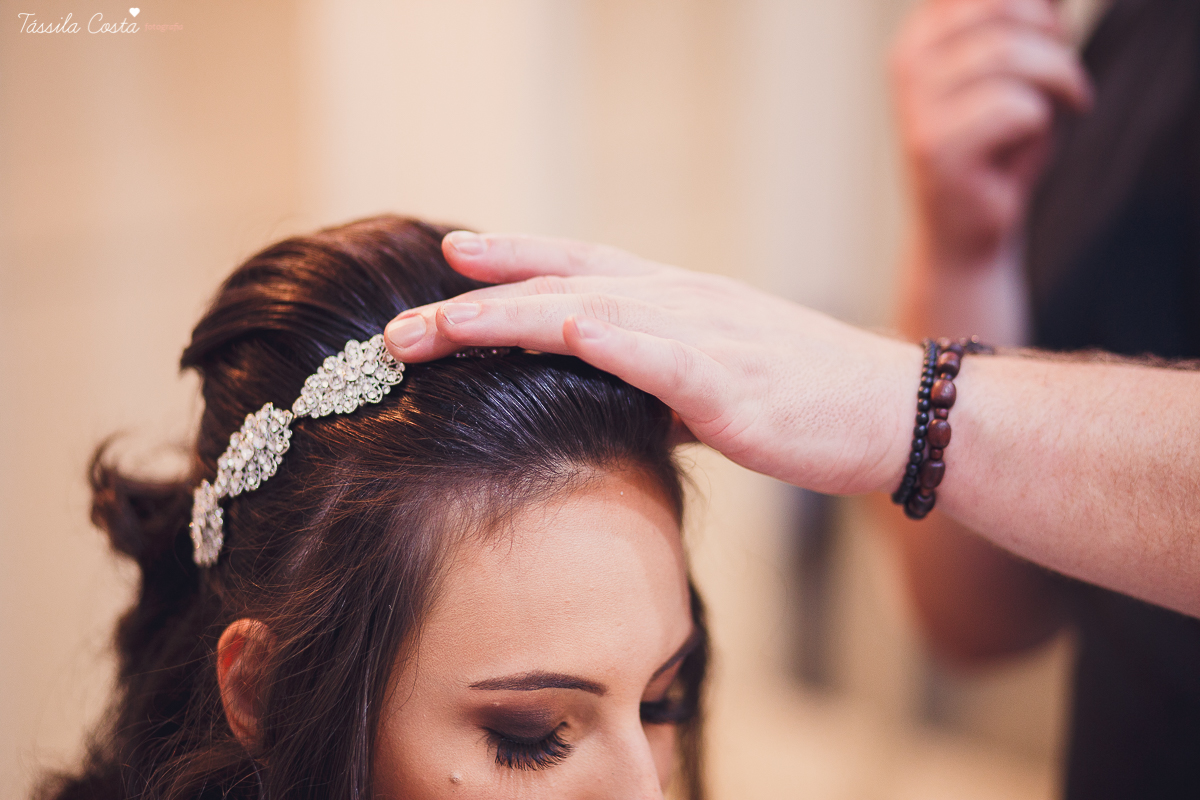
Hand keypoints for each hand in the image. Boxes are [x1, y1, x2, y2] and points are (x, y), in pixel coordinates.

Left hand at [385, 232, 921, 495]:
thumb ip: (650, 383)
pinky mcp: (731, 384)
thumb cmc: (802, 401)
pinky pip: (665, 356)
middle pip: (560, 289)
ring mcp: (706, 337)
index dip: (511, 259)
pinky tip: (566, 330)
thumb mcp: (711, 383)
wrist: (892, 411)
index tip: (451, 258)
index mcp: (675, 301)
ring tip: (443, 326)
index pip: (577, 267)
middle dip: (475, 303)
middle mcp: (681, 303)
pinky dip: (615, 340)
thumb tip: (598, 400)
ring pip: (592, 313)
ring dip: (511, 316)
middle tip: (401, 327)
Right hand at [891, 0, 1091, 266]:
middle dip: (1051, 35)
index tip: (1053, 32)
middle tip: (1066, 71)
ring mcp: (914, 106)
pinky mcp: (933, 148)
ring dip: (1058, 78)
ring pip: (1008, 55)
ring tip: (1069, 101)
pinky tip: (1031, 142)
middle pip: (1000, 7)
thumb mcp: (1022, 65)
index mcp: (922, 33)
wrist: (965, 230)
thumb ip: (1034, 17)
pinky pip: (1015, 108)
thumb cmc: (998, 145)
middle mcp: (907, 61)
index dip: (1033, 7)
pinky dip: (1041, 123)